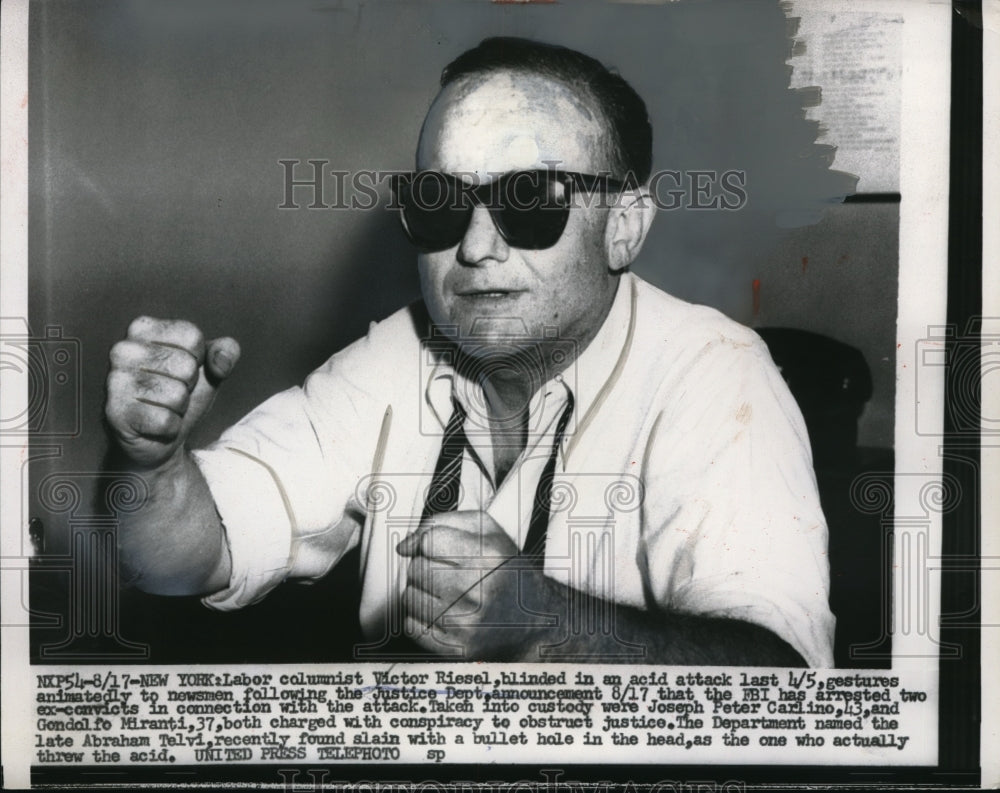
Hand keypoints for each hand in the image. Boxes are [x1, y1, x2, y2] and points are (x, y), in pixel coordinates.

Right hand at [105, 316, 239, 468]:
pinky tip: (153, 424)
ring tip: (162, 407)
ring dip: (179, 408)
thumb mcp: (210, 367)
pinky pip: (166, 421)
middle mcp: (123, 350)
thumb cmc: (182, 393)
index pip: (192, 336)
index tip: (182, 369)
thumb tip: (221, 362)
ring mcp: (115, 381)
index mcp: (143, 328)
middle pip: (186, 366)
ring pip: (177, 395)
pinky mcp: (115, 413)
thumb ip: (226, 351)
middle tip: (170, 392)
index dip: (199, 359)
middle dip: (189, 385)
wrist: (160, 436)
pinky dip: (170, 427)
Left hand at [397, 510, 555, 659]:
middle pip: (416, 568)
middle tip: (451, 574)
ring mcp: (467, 622)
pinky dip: (423, 618)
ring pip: (410, 596)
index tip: (443, 550)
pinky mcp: (456, 648)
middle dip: (428, 567)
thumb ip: (440, 523)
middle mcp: (479, 590)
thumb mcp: (486, 531)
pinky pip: (412, 625)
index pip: (429, 540)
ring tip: (450, 594)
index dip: (431, 543)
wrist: (533, 620)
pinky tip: (446, 614)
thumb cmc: (506, 571)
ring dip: (423, 593)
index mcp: (489, 556)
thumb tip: (404, 547)